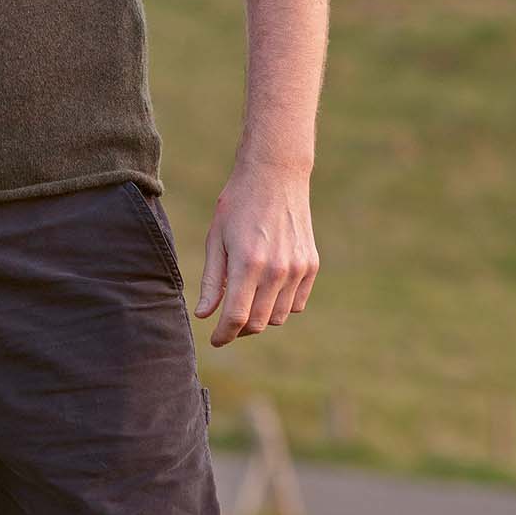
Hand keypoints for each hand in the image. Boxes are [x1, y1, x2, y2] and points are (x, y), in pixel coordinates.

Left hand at [194, 161, 318, 346]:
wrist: (275, 174)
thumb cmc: (238, 204)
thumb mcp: (216, 237)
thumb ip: (212, 280)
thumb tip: (204, 315)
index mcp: (248, 262)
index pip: (237, 317)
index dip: (224, 334)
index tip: (215, 340)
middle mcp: (277, 270)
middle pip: (259, 323)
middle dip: (240, 329)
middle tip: (227, 321)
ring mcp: (297, 269)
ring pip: (279, 317)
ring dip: (261, 317)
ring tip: (246, 300)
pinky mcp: (311, 265)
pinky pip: (296, 303)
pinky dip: (281, 304)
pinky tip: (266, 288)